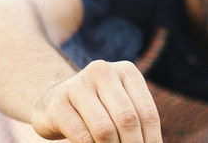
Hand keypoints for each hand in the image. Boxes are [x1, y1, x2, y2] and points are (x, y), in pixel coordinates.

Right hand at [31, 60, 162, 141]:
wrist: (55, 101)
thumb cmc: (98, 109)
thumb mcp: (121, 107)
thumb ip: (137, 122)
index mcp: (126, 71)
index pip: (147, 114)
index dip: (151, 140)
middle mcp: (102, 71)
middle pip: (127, 120)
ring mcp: (77, 85)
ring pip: (105, 130)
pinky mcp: (57, 104)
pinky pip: (82, 137)